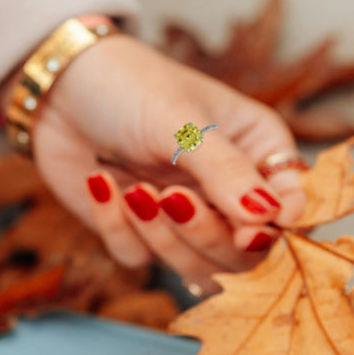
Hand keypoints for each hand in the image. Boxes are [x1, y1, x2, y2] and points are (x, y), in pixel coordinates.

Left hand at [18, 33, 305, 293]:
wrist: (59, 85)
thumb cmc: (132, 85)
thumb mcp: (184, 122)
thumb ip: (227, 173)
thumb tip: (270, 220)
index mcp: (261, 153)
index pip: (295, 210)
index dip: (277, 231)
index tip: (247, 232)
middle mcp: (232, 192)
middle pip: (247, 255)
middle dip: (207, 235)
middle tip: (170, 199)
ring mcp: (188, 218)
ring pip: (196, 269)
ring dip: (162, 237)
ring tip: (134, 190)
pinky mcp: (142, 234)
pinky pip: (141, 260)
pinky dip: (119, 229)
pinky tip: (103, 184)